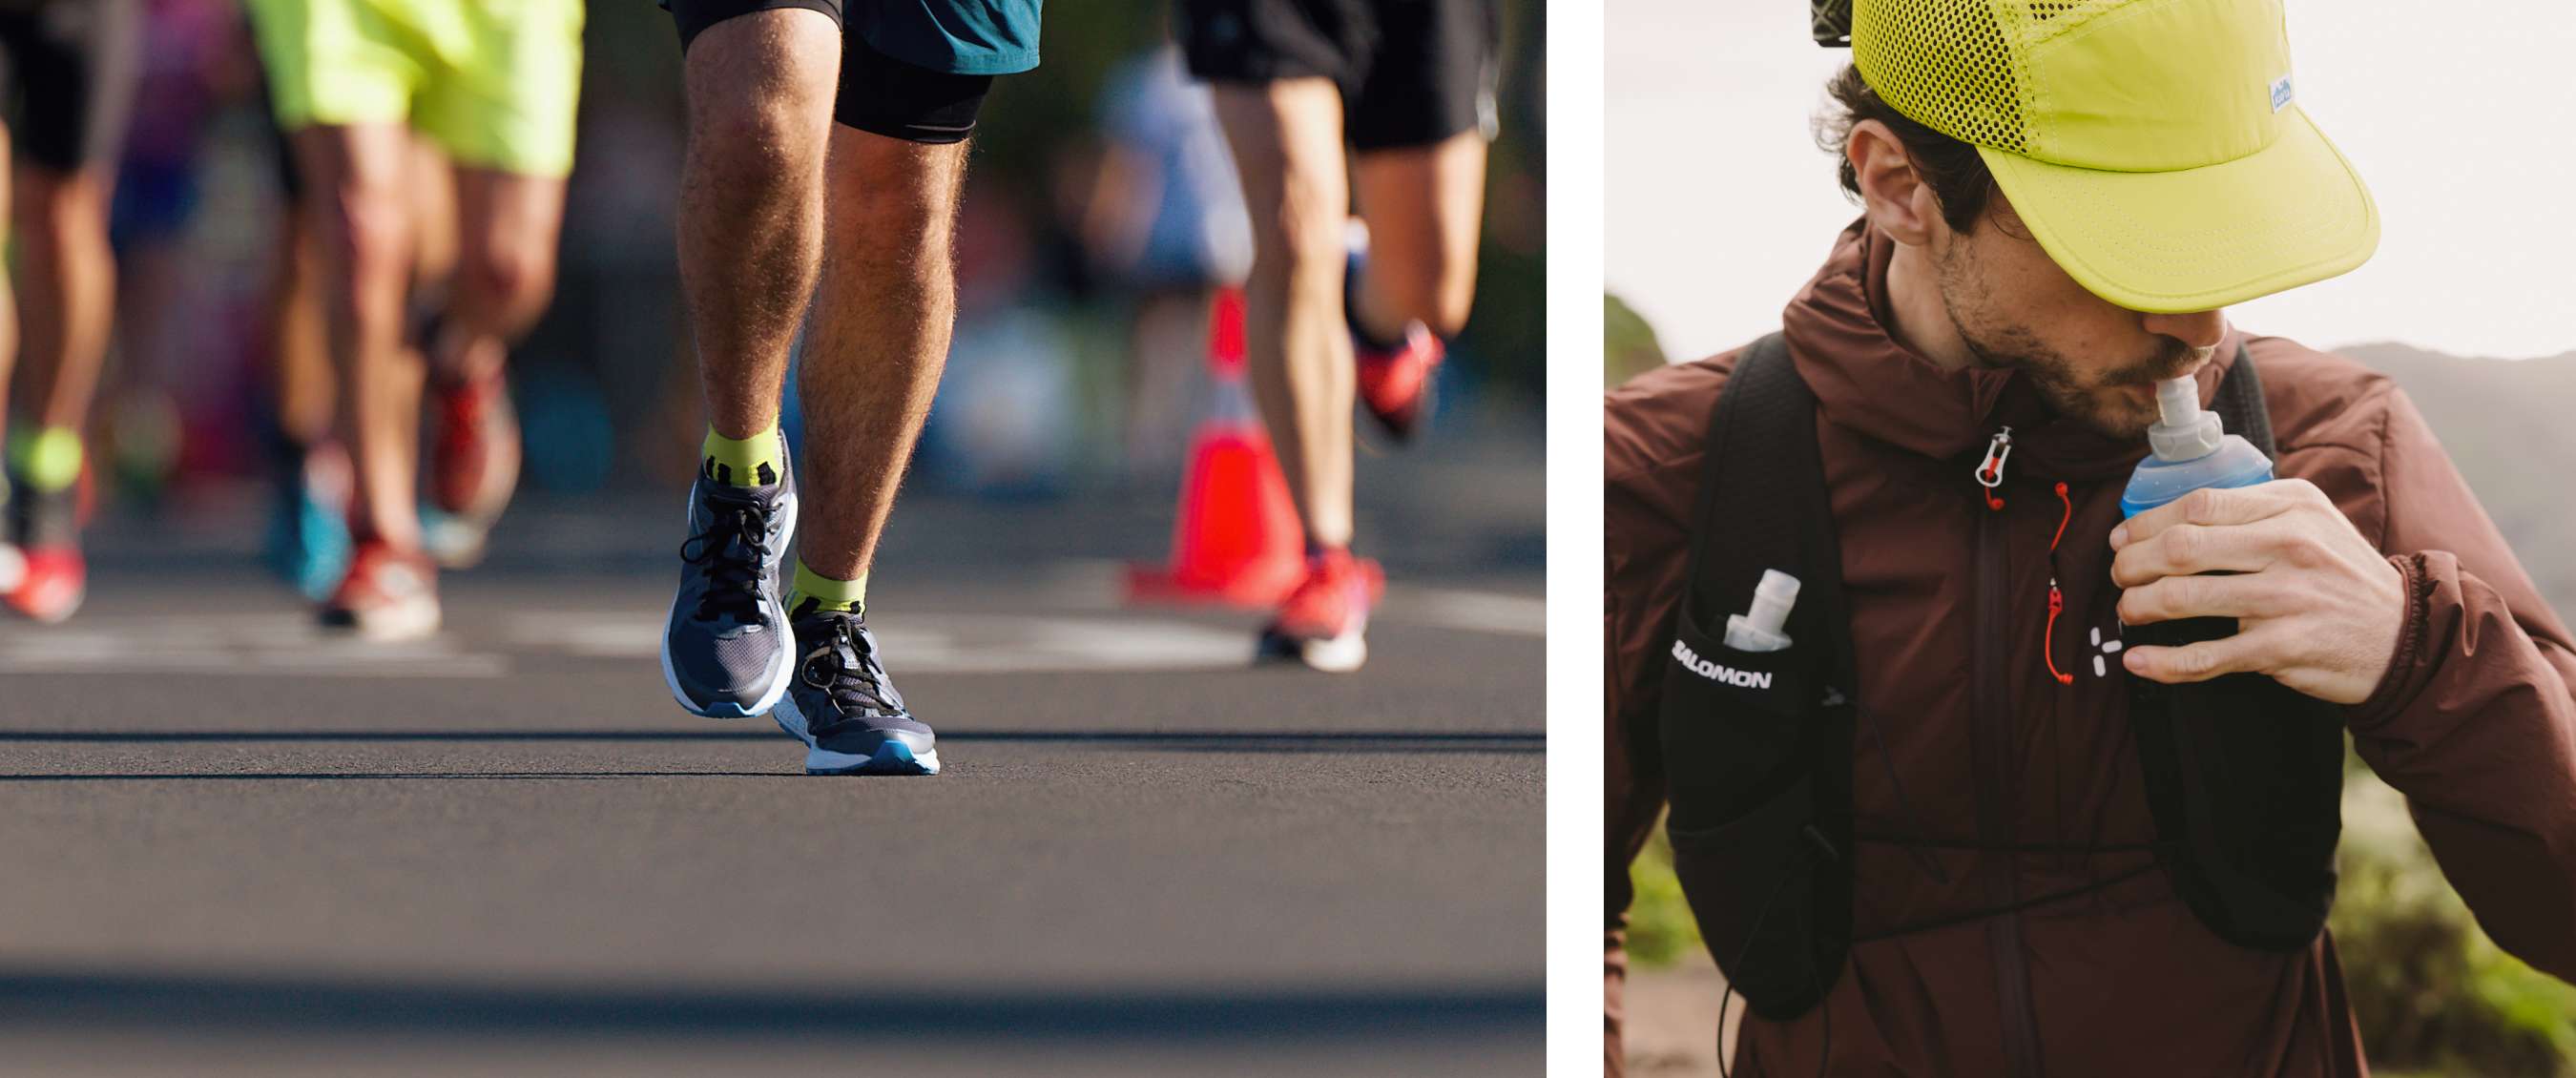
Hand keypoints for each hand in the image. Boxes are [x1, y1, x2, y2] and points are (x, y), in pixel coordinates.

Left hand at [2108, 478, 2404, 703]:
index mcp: (2291, 507)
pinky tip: (2138, 661)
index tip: (2122, 538)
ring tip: (2128, 610)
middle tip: (2119, 575)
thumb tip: (2170, 516)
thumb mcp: (2311, 521)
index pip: (2198, 506)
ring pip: (2183, 599)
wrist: (2404, 634)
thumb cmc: (2341, 574)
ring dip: (2138, 606)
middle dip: (2132, 564)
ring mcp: (2286, 598)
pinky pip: (2205, 656)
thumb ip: (2253, 510)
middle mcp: (2289, 546)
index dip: (2146, 523)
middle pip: (2180, 549)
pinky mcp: (2282, 647)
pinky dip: (2162, 662)